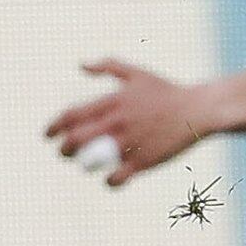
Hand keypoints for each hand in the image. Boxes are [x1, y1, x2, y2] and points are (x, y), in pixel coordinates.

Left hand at [45, 60, 211, 182]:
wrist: (198, 110)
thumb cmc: (166, 91)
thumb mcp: (136, 73)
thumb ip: (108, 66)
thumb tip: (81, 64)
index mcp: (112, 101)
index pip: (71, 115)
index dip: (54, 127)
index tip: (47, 135)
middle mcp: (117, 122)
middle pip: (76, 140)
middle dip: (64, 149)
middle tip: (64, 152)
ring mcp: (130, 142)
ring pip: (92, 160)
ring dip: (83, 165)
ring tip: (84, 165)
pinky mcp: (144, 160)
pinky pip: (117, 177)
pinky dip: (109, 181)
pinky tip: (110, 179)